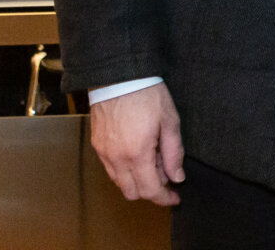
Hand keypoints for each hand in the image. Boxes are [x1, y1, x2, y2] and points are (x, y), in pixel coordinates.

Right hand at [89, 81, 184, 205]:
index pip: (149, 190)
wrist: (118, 77)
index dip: (164, 198)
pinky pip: (110, 169)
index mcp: (137, 154)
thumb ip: (173, 153)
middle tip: (165, 174)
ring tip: (153, 160)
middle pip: (132, 192)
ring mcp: (104, 153)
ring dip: (136, 180)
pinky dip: (125, 170)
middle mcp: (116, 158)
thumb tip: (177, 177)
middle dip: (150, 190)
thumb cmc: (148, 95)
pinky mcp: (97, 146)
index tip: (175, 197)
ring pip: (119, 182)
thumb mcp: (170, 121)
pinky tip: (137, 154)